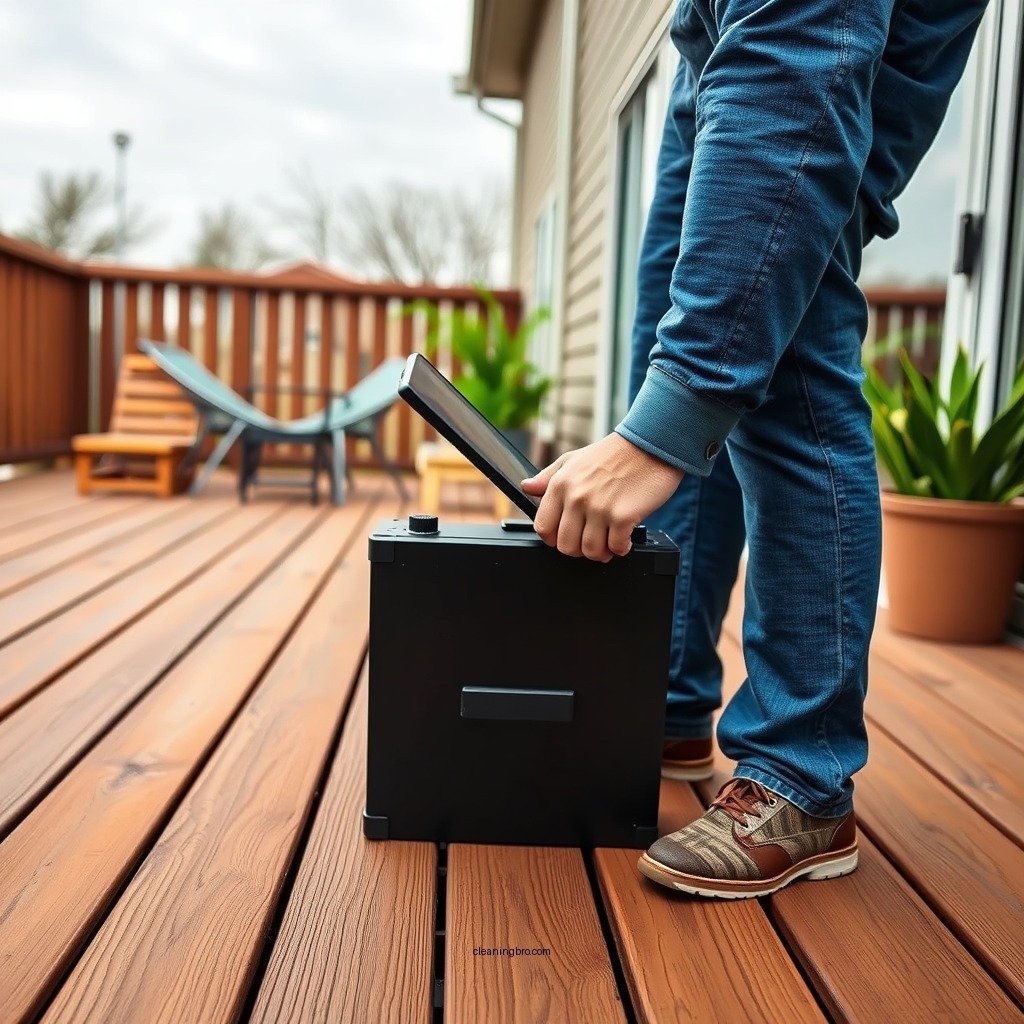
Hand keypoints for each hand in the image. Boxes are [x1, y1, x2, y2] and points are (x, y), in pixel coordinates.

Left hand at [521, 433, 683, 561]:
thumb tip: (527, 487)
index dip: (554, 539)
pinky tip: (625, 539)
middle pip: (566, 546)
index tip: (568, 537)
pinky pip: (616, 547)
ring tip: (609, 541)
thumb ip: (548, 477)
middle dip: (579, 550)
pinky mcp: (623, 516)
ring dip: (602, 552)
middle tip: (592, 542)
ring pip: (591, 551)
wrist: (650, 444)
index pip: (543, 528)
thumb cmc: (614, 454)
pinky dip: (621, 548)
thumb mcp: (574, 459)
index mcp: (560, 484)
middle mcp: (576, 497)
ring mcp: (599, 508)